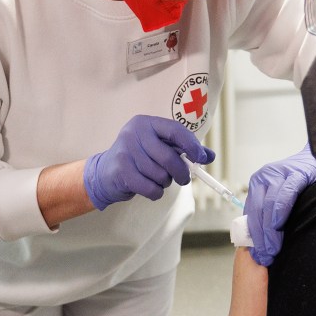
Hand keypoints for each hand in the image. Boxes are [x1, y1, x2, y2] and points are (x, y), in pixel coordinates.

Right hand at [83, 115, 213, 209]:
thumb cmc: (140, 158)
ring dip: (164, 183)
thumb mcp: (160, 148)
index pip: (175, 131)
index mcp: (147, 123)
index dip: (192, 146)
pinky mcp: (120, 171)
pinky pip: (150, 188)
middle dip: (181, 172)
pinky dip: (156, 193)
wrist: (106, 172)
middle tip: (184, 179)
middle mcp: (134, 133)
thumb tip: (210, 156)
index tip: (202, 158)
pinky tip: (150, 188)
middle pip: (169, 157)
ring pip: (160, 175)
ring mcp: (125, 151)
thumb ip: (185, 149)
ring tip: (157, 179)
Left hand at [243, 145, 315, 266]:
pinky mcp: (297, 173)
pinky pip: (286, 194)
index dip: (252, 237)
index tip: (257, 256)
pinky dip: (280, 210)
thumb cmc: (304, 184)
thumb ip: (269, 215)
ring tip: (272, 248)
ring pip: (268, 205)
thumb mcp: (281, 197)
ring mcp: (280, 174)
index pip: (250, 214)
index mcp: (258, 184)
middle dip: (260, 237)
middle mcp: (265, 177)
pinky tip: (279, 224)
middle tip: (265, 256)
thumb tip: (261, 245)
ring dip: (269, 230)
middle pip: (257, 211)